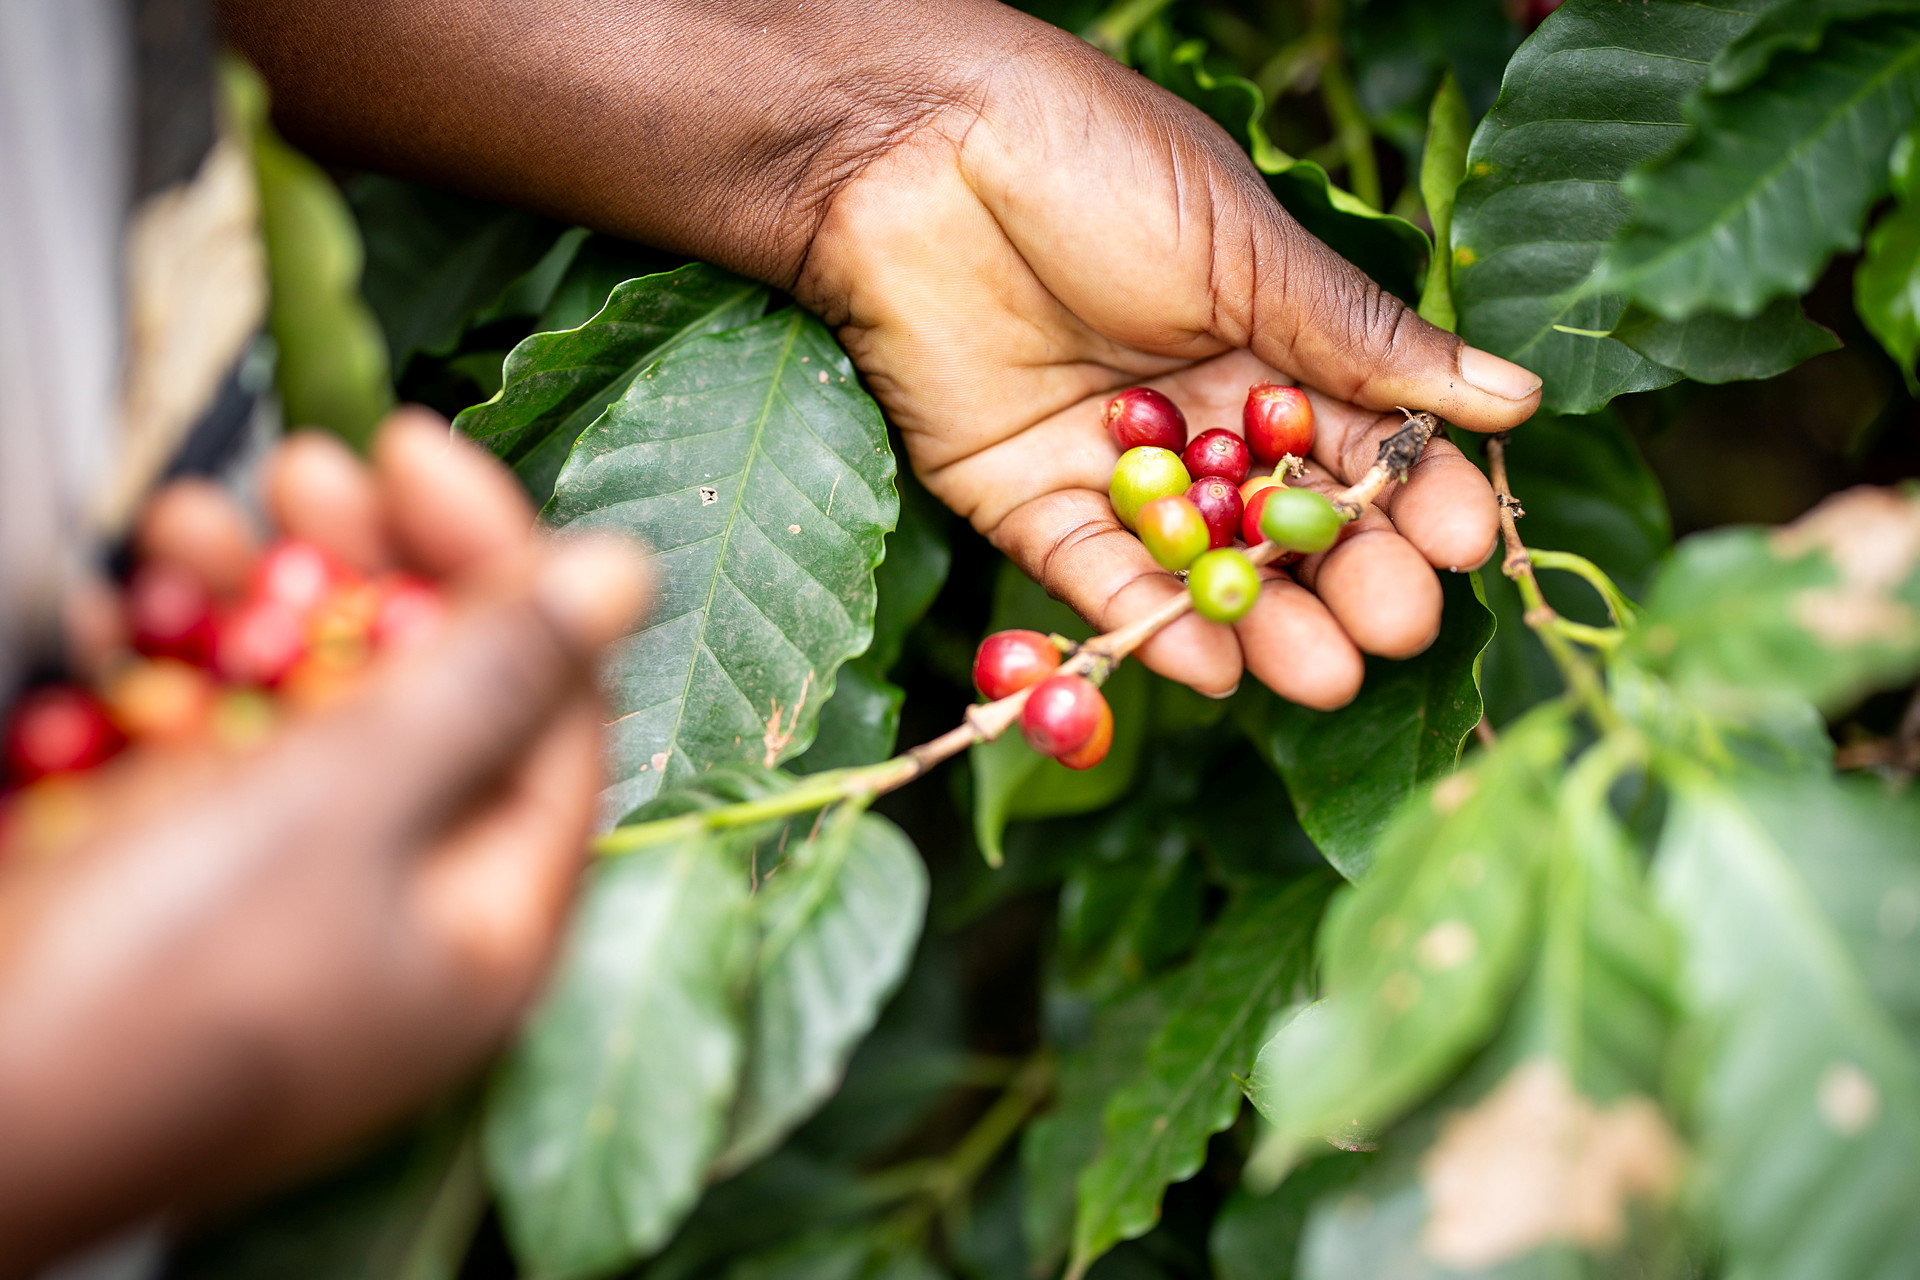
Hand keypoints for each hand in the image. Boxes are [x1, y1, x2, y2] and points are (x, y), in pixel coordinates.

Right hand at [0, 414, 647, 1275]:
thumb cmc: (151, 988)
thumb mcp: (341, 809)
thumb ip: (483, 686)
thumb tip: (619, 575)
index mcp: (490, 921)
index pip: (546, 706)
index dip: (496, 565)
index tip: (412, 454)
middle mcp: (406, 916)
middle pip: (429, 700)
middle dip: (365, 569)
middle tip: (308, 472)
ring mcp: (289, 908)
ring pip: (307, 713)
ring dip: (254, 602)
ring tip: (194, 524)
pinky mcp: (181, 897)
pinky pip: (207, 759)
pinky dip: (172, 678)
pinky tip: (129, 610)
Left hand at [791, 25, 1540, 705]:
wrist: (912, 149)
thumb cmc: (1090, 161)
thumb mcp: (1245, 248)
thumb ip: (1361, 339)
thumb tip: (1511, 399)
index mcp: (1266, 344)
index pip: (1358, 441)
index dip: (1410, 494)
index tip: (1460, 544)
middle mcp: (1197, 416)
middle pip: (1286, 521)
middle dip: (1345, 577)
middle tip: (1394, 627)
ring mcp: (1112, 466)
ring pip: (1199, 565)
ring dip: (1259, 622)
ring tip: (1320, 674)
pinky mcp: (1021, 499)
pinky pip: (1092, 575)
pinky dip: (1144, 621)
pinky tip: (1208, 665)